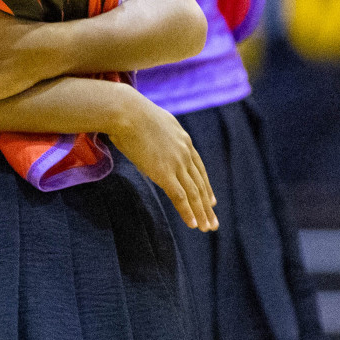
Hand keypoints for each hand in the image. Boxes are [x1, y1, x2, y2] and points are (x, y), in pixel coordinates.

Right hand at [107, 91, 216, 230]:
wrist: (125, 111)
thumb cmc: (130, 112)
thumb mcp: (153, 121)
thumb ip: (159, 133)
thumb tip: (152, 138)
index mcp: (183, 139)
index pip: (199, 168)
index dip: (206, 186)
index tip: (212, 200)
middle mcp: (185, 153)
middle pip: (200, 183)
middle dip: (207, 205)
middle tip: (213, 221)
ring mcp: (176, 163)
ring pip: (194, 193)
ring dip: (202, 213)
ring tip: (207, 227)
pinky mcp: (164, 173)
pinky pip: (180, 197)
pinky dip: (188, 212)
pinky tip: (193, 224)